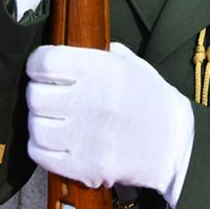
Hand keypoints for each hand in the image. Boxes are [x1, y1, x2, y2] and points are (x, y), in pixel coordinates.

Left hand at [26, 43, 193, 207]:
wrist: (174, 145)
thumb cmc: (148, 100)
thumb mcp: (129, 63)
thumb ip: (96, 52)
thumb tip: (64, 41)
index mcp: (105, 71)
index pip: (45, 61)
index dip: (37, 64)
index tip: (41, 69)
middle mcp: (96, 102)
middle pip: (36, 96)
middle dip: (38, 94)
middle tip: (49, 96)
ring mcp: (90, 137)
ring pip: (35, 127)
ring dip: (39, 122)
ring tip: (53, 120)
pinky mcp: (87, 167)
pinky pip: (41, 155)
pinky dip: (42, 147)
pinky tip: (56, 141)